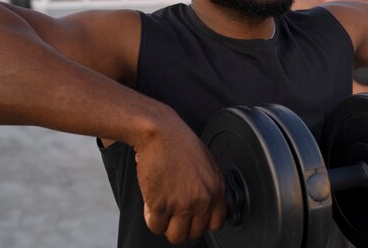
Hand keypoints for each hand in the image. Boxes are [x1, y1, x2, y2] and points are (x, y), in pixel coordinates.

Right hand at [133, 112, 226, 243]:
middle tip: (172, 211)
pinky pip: (156, 227)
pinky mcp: (161, 205)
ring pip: (176, 236)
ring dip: (166, 225)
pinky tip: (151, 202)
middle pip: (194, 233)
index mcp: (217, 188)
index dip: (201, 222)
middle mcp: (203, 198)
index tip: (191, 217)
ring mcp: (183, 203)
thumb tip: (204, 208)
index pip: (216, 224)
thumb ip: (208, 187)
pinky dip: (151, 218)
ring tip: (162, 208)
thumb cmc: (179, 143)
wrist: (160, 131)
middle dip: (181, 224)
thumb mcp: (206, 164)